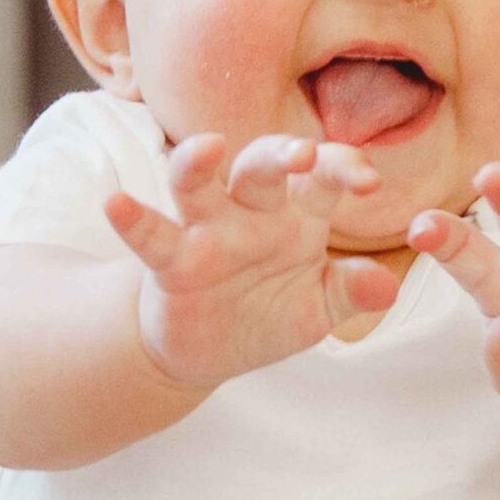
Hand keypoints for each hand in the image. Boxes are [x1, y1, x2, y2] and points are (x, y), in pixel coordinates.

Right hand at [103, 134, 398, 392]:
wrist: (209, 352)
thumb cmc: (268, 313)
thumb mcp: (317, 310)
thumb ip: (350, 293)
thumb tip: (385, 287)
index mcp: (297, 216)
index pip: (323, 177)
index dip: (344, 169)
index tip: (369, 182)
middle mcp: (251, 213)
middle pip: (261, 167)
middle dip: (279, 155)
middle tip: (301, 154)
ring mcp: (207, 232)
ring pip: (199, 185)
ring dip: (198, 162)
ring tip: (206, 147)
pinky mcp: (170, 261)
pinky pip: (152, 235)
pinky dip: (132, 219)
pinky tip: (114, 203)